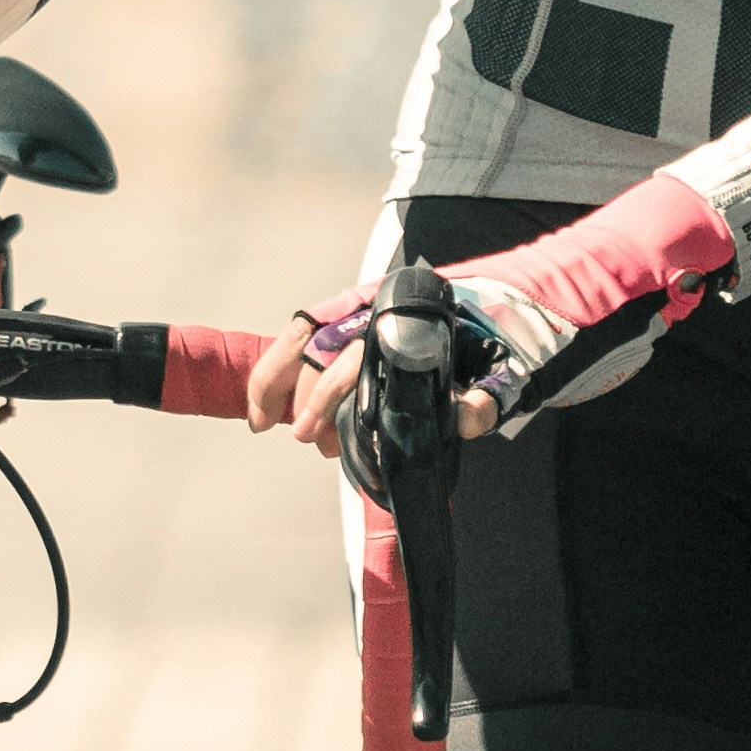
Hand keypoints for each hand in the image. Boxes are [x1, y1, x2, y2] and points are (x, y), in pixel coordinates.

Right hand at [244, 302, 505, 457]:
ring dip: (273, 383)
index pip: (353, 358)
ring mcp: (348, 310)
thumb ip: (480, 401)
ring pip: (297, 339)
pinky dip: (270, 373)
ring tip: (265, 424)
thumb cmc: (473, 350)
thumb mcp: (488, 375)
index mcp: (403, 324)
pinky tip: (261, 410)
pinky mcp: (335, 316)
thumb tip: (464, 419)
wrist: (471, 316)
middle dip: (306, 400)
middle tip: (308, 440)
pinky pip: (292, 338)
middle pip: (319, 351)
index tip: (317, 436)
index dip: (327, 397)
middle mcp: (369, 311)